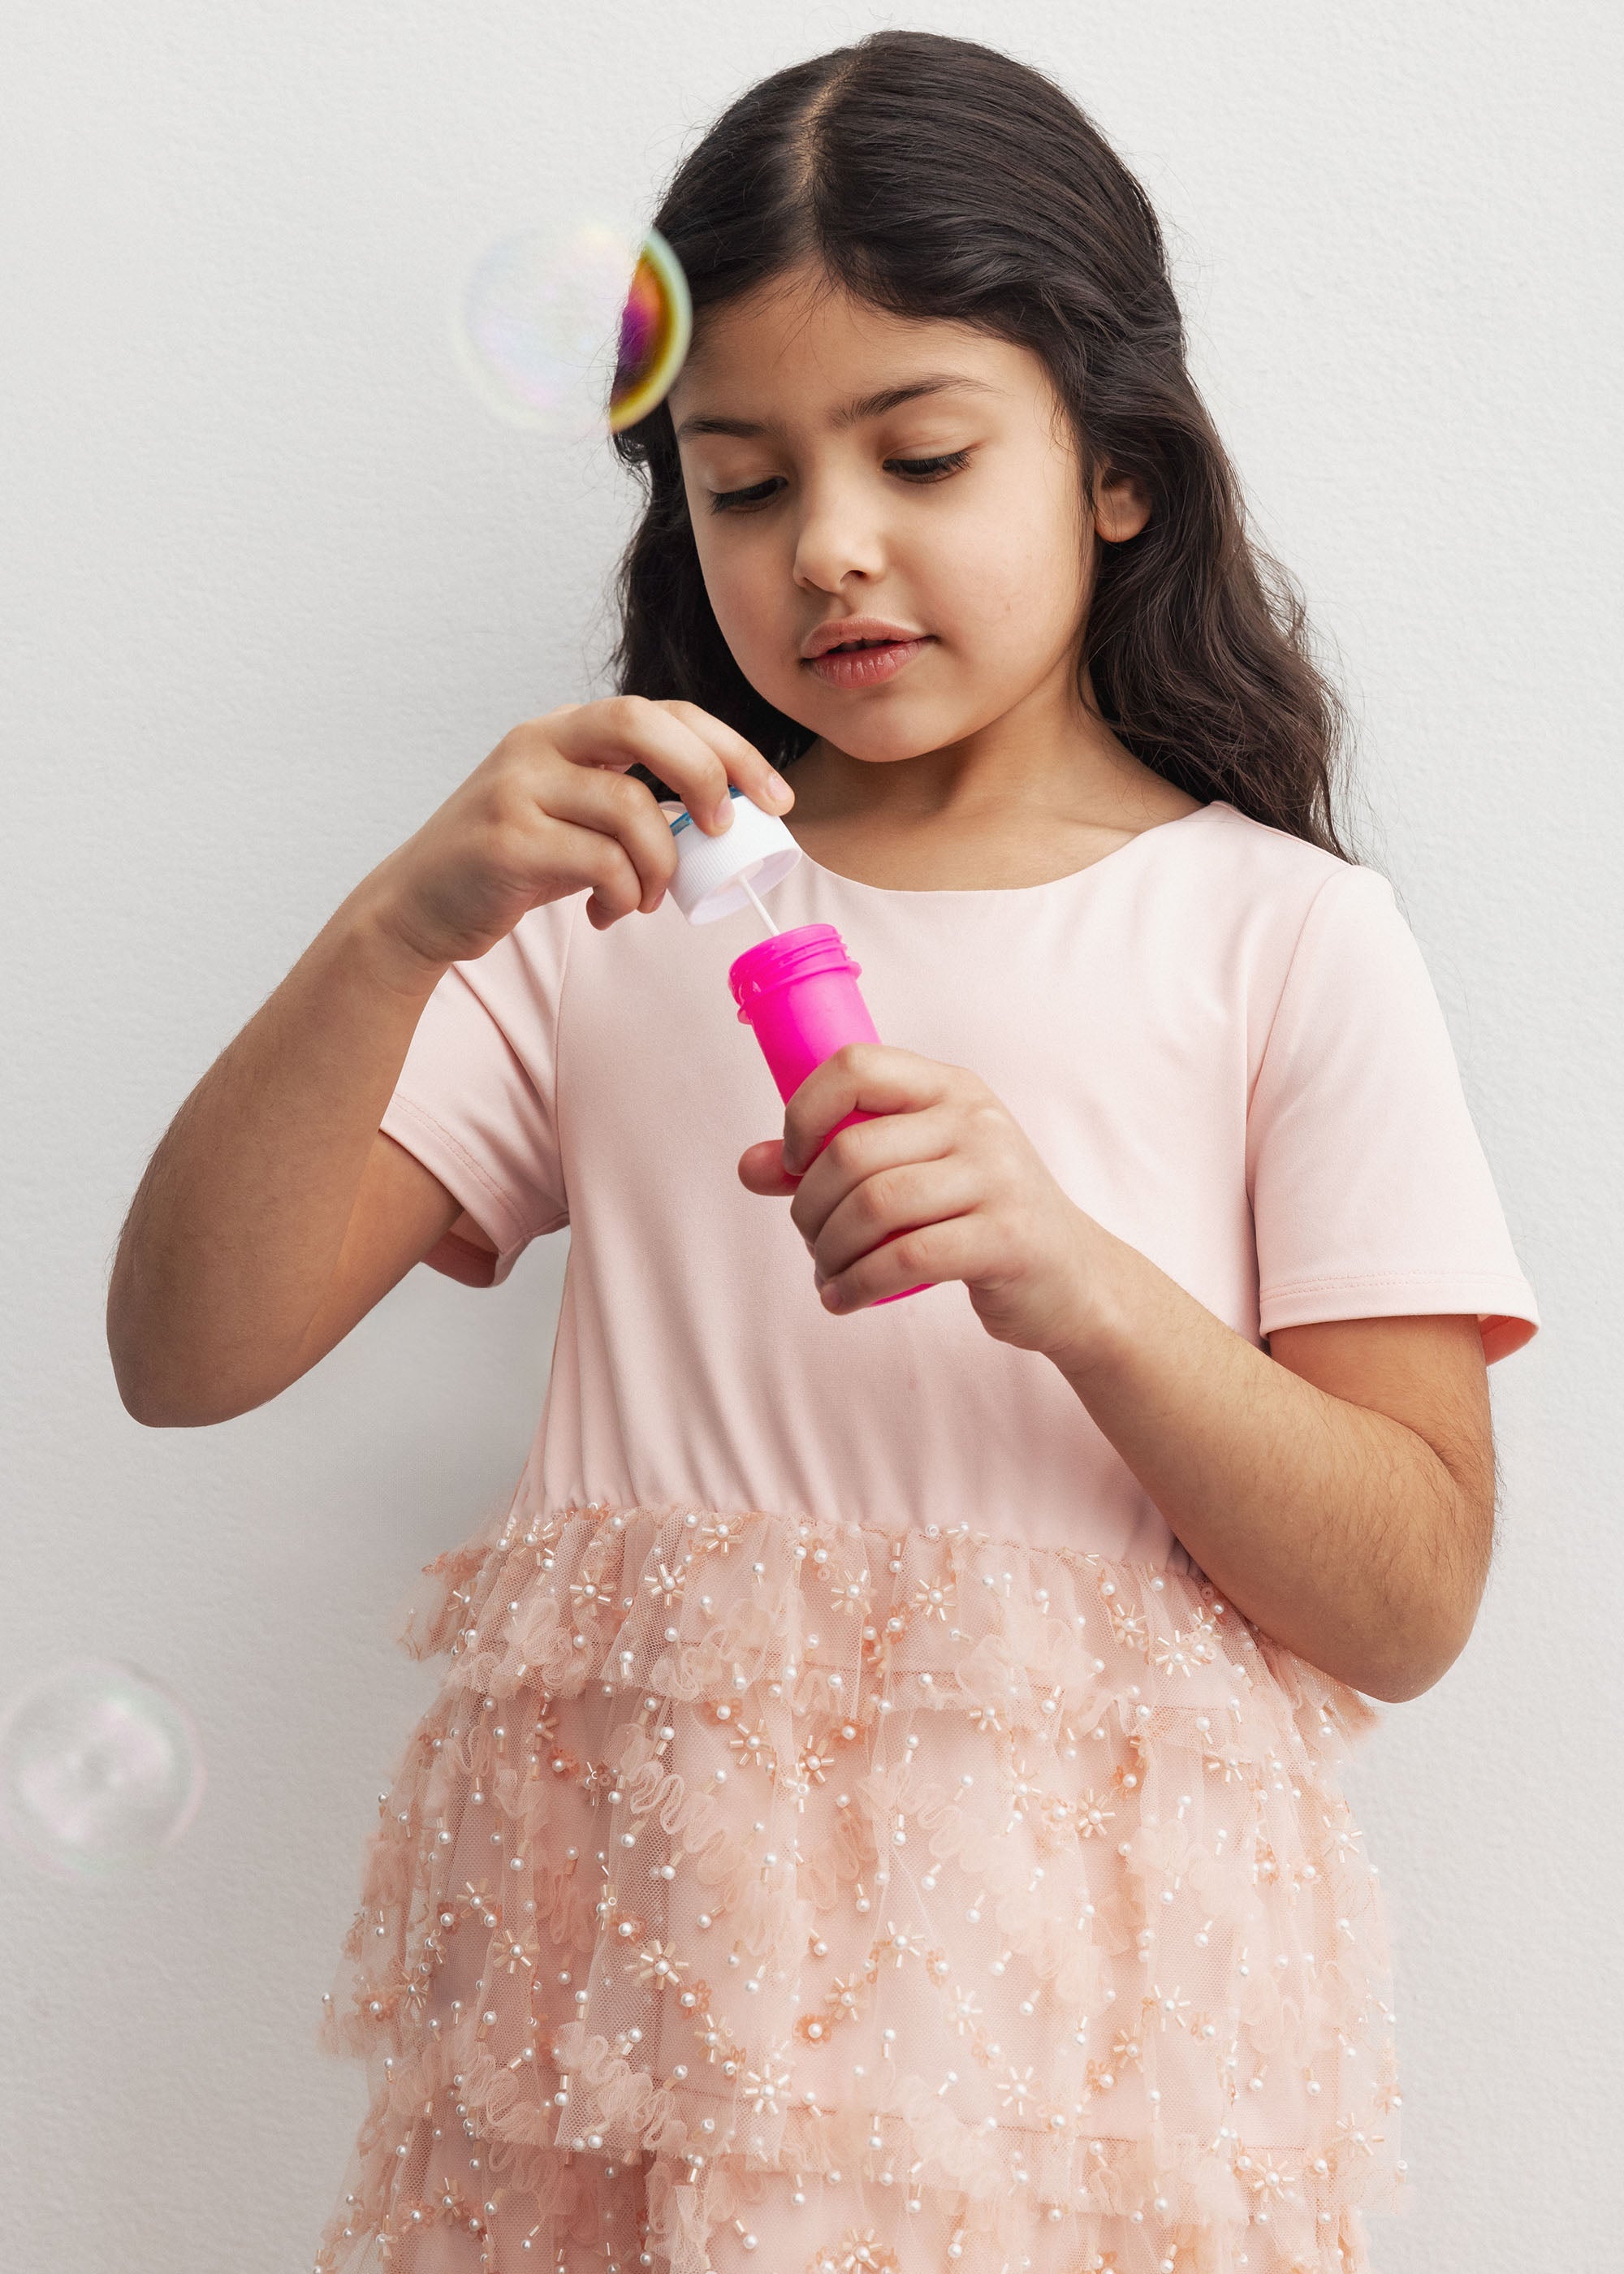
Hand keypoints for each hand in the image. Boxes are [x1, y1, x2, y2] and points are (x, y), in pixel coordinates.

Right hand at [359, 696, 794, 983]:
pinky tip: (606, 914)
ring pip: (630, 807)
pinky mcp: (506, 840)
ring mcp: (517, 787)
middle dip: (707, 775)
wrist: (419, 906)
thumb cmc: (512, 864)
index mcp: (565, 729)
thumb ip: (634, 802)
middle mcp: (539, 743)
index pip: (663, 712)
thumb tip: (725, 817)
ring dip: (660, 864)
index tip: (775, 796)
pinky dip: (623, 895)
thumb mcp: (574, 817)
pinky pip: (599, 862)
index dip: (730, 748)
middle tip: (725, 829)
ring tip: (646, 899)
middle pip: (644, 726)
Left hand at [736, 1042, 1105, 1362]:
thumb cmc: (979, 1216)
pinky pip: (905, 1259)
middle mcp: (976, 1120)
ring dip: (829, 1251)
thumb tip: (750, 1166)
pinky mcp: (1007, 1238)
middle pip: (852, 1152)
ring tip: (828, 1274)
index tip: (793, 1161)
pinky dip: (857, 1285)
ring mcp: (997, 1176)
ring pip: (873, 1206)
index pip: (855, 1066)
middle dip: (809, 1207)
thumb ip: (832, 1162)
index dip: (803, 1111)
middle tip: (812, 1241)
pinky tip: (843, 1298)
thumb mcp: (916, 1171)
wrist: (1072, 1278)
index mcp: (949, 1088)